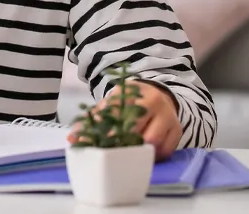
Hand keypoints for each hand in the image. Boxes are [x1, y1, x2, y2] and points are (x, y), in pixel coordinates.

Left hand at [67, 81, 181, 160]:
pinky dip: (153, 157)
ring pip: (152, 140)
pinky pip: (165, 150)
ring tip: (127, 158)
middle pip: (135, 126)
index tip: (100, 144)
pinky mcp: (177, 130)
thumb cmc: (129, 103)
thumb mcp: (112, 104)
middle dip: (122, 143)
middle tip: (112, 155)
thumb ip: (92, 120)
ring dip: (138, 151)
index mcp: (130, 90)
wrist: (159, 95)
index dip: (107, 130)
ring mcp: (166, 115)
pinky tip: (144, 157)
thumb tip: (71, 140)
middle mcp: (151, 100)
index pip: (116, 111)